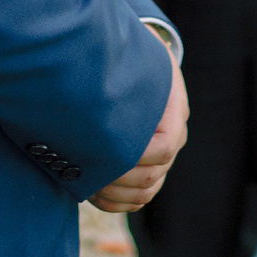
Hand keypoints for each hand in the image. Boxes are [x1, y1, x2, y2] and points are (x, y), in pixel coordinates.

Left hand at [91, 35, 186, 212]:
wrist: (140, 61)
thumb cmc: (132, 54)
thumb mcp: (133, 53)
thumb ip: (124, 65)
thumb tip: (96, 64)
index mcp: (173, 112)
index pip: (163, 147)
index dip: (134, 155)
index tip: (101, 151)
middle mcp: (172, 137)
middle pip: (153, 175)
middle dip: (117, 179)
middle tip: (83, 172)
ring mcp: (161, 155)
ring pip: (146, 191)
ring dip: (115, 195)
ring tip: (84, 184)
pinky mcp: (147, 166)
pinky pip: (138, 198)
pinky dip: (116, 202)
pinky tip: (90, 193)